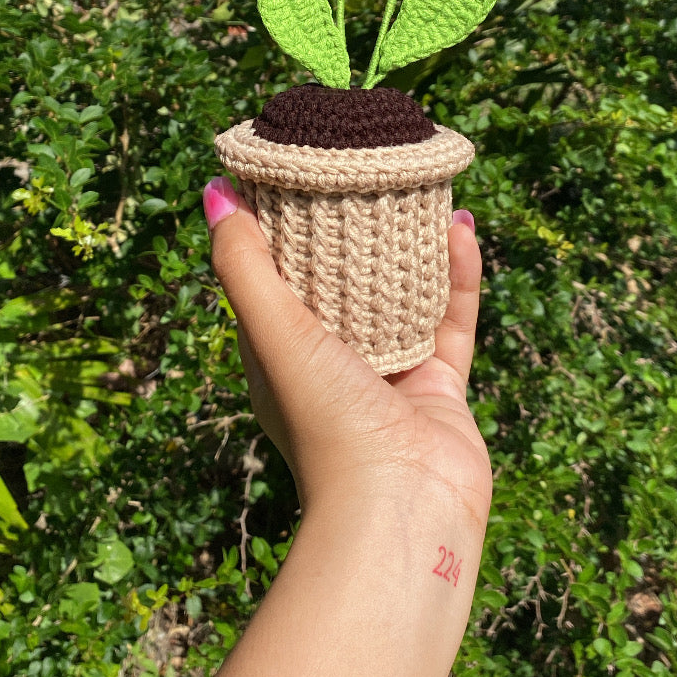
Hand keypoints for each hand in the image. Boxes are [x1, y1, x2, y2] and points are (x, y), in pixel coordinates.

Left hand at [204, 178, 491, 530]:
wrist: (402, 510)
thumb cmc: (326, 425)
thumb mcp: (275, 333)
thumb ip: (244, 265)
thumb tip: (214, 189)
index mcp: (280, 355)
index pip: (272, 276)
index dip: (279, 224)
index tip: (292, 168)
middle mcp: (331, 364)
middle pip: (340, 280)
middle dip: (350, 226)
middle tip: (362, 166)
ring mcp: (388, 374)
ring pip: (400, 293)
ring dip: (408, 243)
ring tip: (417, 187)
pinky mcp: (440, 384)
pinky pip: (450, 315)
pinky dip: (457, 274)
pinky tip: (462, 229)